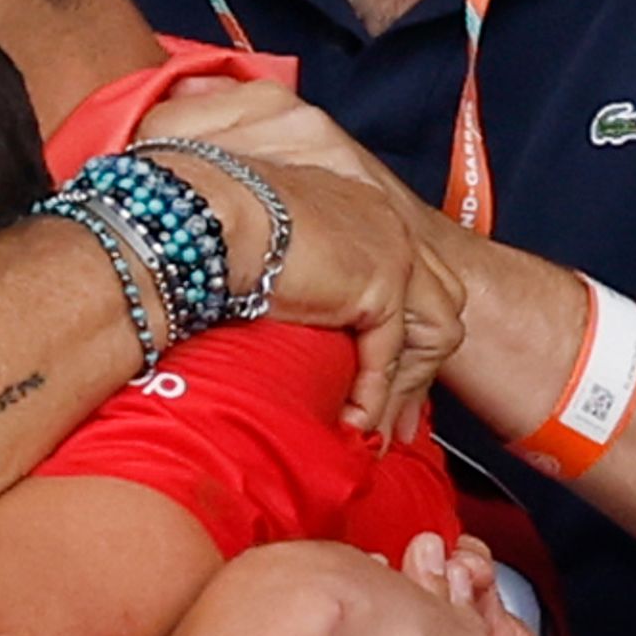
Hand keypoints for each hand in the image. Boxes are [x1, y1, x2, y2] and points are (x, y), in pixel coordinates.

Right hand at [143, 84, 461, 439]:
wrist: (200, 215)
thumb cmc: (201, 221)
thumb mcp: (252, 240)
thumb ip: (274, 263)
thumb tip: (254, 296)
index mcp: (356, 204)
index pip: (403, 274)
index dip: (396, 331)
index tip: (375, 376)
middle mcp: (385, 222)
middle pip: (435, 301)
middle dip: (417, 366)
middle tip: (394, 418)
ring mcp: (392, 249)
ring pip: (431, 332)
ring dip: (403, 389)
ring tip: (373, 430)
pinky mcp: (382, 284)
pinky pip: (391, 354)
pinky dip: (374, 394)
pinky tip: (350, 421)